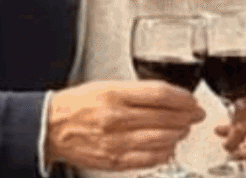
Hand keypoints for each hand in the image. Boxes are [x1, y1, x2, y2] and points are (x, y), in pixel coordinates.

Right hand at [45, 80, 205, 170]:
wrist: (50, 127)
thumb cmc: (77, 105)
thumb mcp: (106, 86)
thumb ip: (136, 92)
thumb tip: (167, 98)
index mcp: (114, 94)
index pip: (160, 94)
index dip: (183, 98)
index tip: (192, 100)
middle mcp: (116, 118)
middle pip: (165, 117)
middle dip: (186, 117)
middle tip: (195, 115)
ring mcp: (116, 142)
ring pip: (160, 139)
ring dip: (178, 135)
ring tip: (183, 130)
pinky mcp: (114, 160)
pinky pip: (148, 160)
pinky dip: (163, 153)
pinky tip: (168, 148)